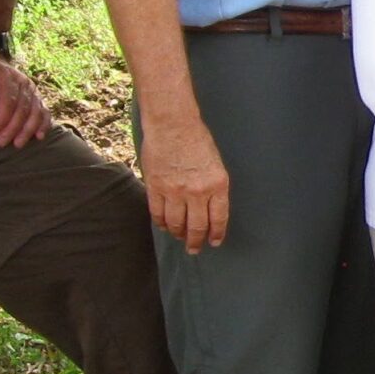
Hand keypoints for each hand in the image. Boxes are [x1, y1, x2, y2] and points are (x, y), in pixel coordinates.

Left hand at [0, 53, 51, 147]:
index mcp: (8, 76)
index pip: (8, 99)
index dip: (1, 117)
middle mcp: (24, 83)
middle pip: (23, 108)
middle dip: (13, 127)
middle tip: (1, 142)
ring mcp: (33, 91)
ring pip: (36, 112)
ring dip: (28, 129)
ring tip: (17, 144)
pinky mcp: (38, 99)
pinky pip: (45, 112)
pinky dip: (44, 125)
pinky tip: (39, 137)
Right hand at [138, 109, 229, 252]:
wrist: (173, 125)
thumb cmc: (197, 141)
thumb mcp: (216, 165)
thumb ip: (213, 189)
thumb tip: (209, 211)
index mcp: (217, 185)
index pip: (218, 219)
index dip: (216, 234)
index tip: (214, 242)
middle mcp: (197, 191)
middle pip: (197, 226)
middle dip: (196, 241)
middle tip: (194, 249)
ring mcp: (175, 191)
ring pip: (176, 223)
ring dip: (178, 234)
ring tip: (180, 237)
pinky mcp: (156, 187)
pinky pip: (158, 213)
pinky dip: (161, 223)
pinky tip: (165, 226)